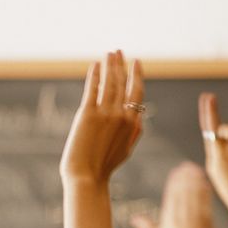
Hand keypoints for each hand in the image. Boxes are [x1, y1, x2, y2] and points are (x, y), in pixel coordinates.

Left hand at [60, 51, 143, 183]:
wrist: (87, 177)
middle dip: (121, 65)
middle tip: (119, 51)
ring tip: (109, 53)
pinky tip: (95, 65)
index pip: (137, 92)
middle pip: (124, 83)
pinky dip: (94, 75)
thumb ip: (134, 132)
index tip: (136, 62)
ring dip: (110, 65)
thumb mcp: (126, 149)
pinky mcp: (88, 114)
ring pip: (110, 83)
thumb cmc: (104, 166)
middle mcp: (122, 115)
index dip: (136, 75)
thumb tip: (139, 119)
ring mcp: (106, 114)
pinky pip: (93, 89)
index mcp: (133, 123)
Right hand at [131, 162, 212, 227]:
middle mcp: (180, 217)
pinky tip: (205, 183)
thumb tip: (133, 219)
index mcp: (169, 219)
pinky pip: (205, 204)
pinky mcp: (205, 222)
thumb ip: (146, 226)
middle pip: (182, 193)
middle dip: (185, 177)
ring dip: (195, 181)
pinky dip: (205, 193)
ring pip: (194, 196)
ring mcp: (194, 219)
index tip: (176, 171)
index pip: (171, 196)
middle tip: (186, 165)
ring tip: (196, 170)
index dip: (174, 182)